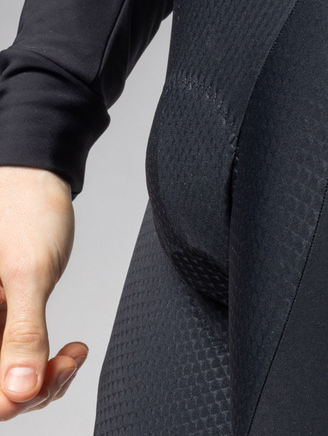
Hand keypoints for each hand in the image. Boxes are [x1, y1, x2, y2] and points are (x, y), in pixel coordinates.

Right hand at [0, 166, 86, 418]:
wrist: (35, 178)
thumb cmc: (25, 211)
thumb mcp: (28, 273)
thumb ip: (23, 333)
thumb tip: (19, 391)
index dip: (5, 399)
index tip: (42, 383)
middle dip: (30, 390)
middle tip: (67, 362)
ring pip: (4, 383)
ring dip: (42, 380)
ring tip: (72, 355)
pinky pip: (16, 365)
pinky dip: (45, 366)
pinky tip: (69, 350)